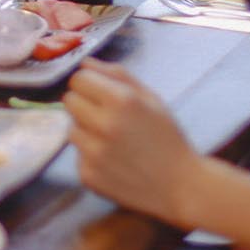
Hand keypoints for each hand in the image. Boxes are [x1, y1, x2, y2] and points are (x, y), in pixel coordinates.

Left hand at [64, 60, 205, 227]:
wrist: (179, 186)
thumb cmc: (167, 138)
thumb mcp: (152, 99)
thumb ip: (118, 75)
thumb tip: (85, 62)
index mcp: (121, 101)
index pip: (79, 79)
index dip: (91, 84)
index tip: (102, 93)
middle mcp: (103, 125)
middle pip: (69, 100)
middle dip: (85, 104)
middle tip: (106, 116)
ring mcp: (93, 153)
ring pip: (71, 128)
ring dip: (86, 130)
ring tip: (112, 140)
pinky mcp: (88, 175)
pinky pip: (77, 155)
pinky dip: (91, 156)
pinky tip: (113, 161)